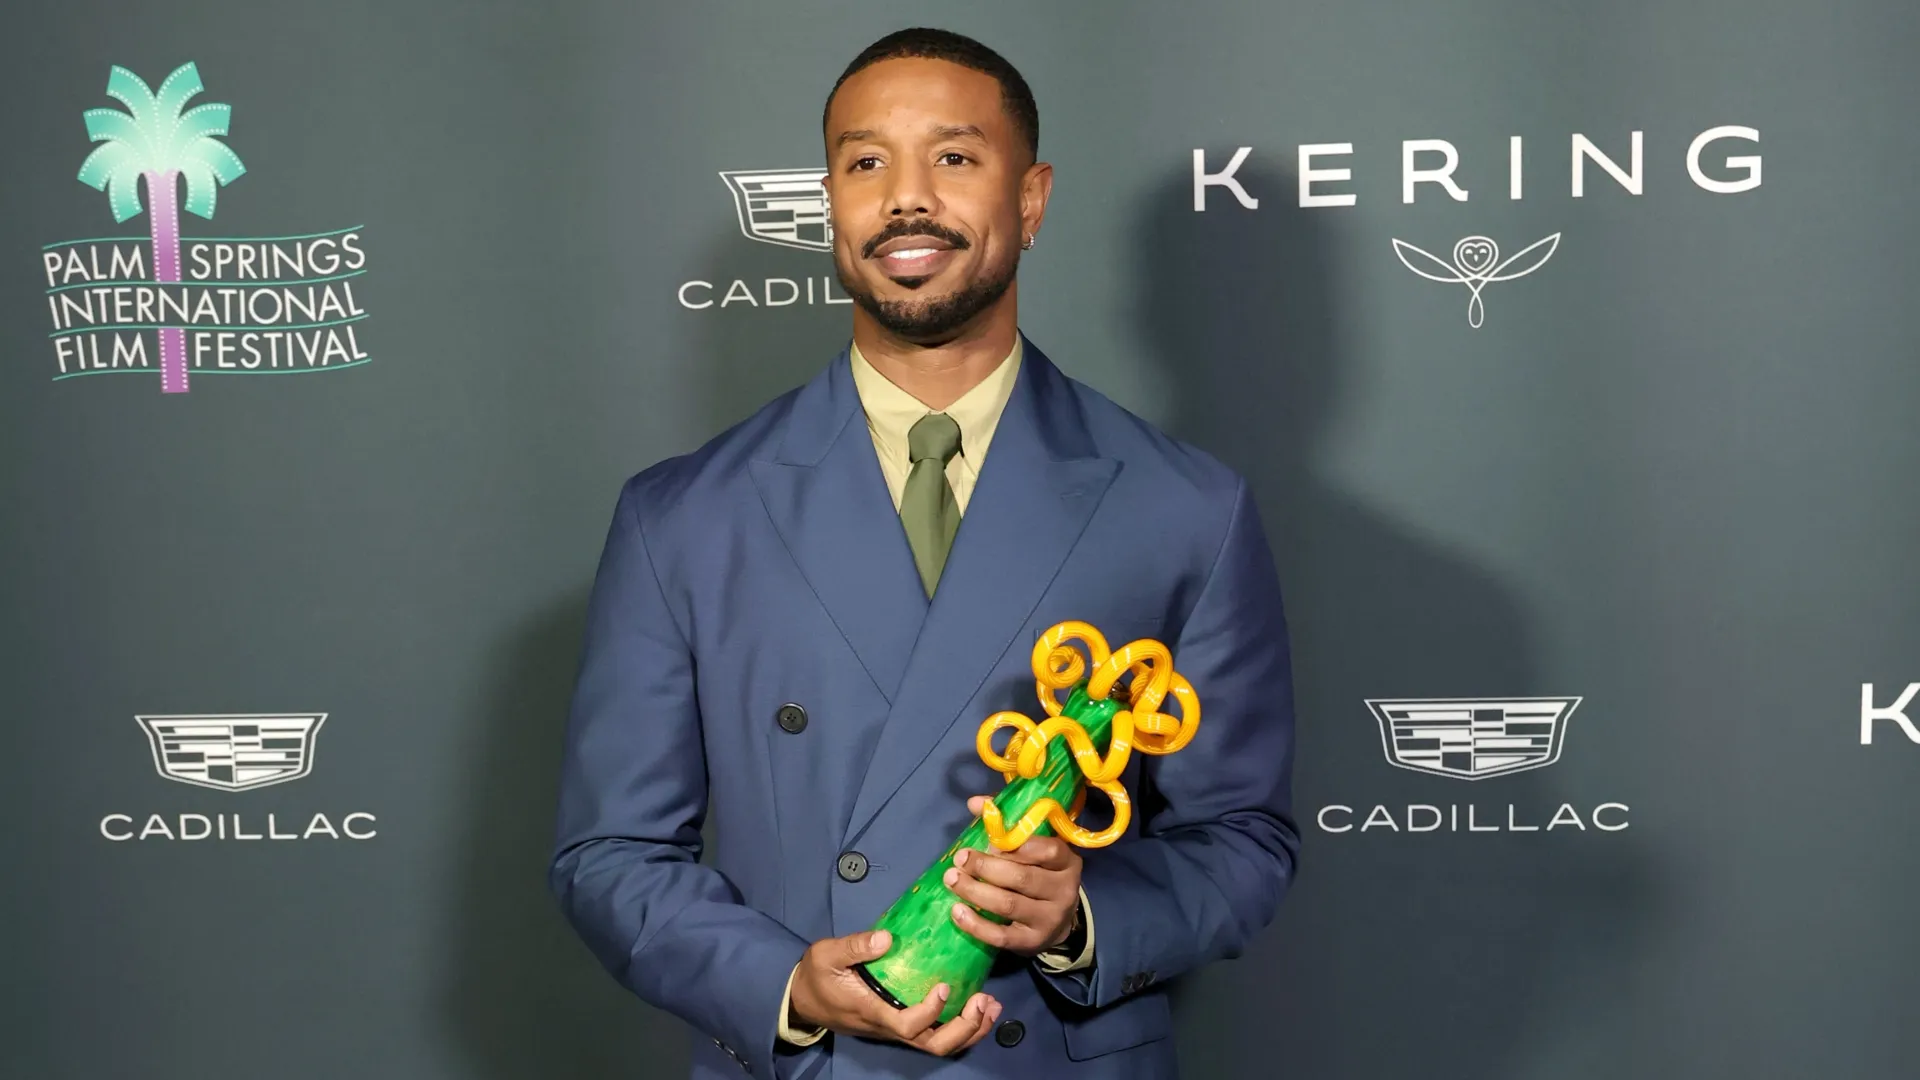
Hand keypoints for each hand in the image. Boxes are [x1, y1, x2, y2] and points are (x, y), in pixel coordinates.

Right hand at [787, 929, 1001, 1055]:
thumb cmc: (816, 976)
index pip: (906, 1026)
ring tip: (992, 1005)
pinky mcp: (902, 1021)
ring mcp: (897, 1027)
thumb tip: (886, 938)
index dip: (929, 1013)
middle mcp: (889, 1026)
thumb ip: (854, 946)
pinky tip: (979, 1004)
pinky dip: (963, 1024)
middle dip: (964, 1029)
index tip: (944, 987)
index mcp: (872, 1011)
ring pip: (938, 1043)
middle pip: (933, 1044)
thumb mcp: (826, 954)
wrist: (804, 999)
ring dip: (970, 1029)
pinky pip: (936, 1033)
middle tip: (985, 1001)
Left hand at [947, 795, 1084, 954]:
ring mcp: (1049, 919)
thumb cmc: (1040, 873)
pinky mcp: (1032, 942)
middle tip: (959, 859)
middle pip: (1022, 877)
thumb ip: (1007, 824)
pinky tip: (956, 911)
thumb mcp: (1033, 848)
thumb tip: (974, 802)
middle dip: (985, 867)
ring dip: (975, 891)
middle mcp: (1063, 891)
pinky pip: (1001, 936)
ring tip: (951, 879)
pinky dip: (976, 924)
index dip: (1015, 844)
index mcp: (1067, 862)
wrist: (1056, 922)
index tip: (988, 841)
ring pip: (1009, 904)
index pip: (1047, 849)